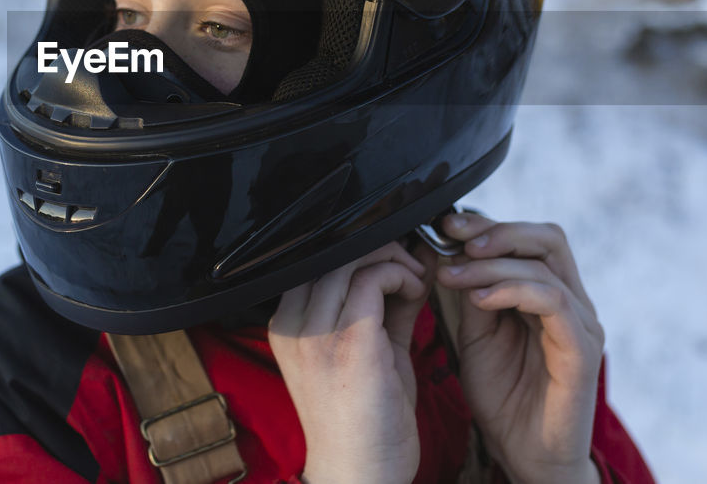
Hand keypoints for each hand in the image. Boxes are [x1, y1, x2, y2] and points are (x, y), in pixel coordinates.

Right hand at [268, 241, 433, 483]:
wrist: (359, 478)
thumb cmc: (365, 424)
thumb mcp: (371, 352)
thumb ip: (386, 308)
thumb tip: (411, 265)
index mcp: (289, 326)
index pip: (317, 260)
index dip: (359, 250)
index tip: (393, 261)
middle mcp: (294, 326)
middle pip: (332, 251)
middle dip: (380, 247)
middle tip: (410, 265)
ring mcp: (317, 334)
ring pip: (352, 257)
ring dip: (394, 259)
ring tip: (415, 280)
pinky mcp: (349, 343)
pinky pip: (373, 279)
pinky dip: (402, 275)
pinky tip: (417, 292)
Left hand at [436, 213, 603, 483]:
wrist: (524, 454)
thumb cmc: (503, 396)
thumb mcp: (476, 334)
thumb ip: (471, 293)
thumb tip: (449, 250)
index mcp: (548, 294)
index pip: (529, 239)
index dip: (487, 224)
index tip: (445, 225)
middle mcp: (572, 304)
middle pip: (547, 239)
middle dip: (496, 231)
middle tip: (453, 237)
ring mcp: (581, 326)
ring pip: (546, 267)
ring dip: (493, 263)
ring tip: (453, 275)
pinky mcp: (582, 352)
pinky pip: (555, 304)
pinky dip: (515, 291)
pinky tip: (481, 298)